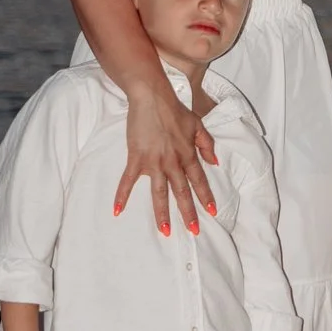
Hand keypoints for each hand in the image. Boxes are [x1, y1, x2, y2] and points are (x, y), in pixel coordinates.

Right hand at [114, 82, 219, 234]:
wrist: (152, 98)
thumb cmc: (174, 110)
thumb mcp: (198, 125)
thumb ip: (207, 145)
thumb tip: (214, 162)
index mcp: (188, 154)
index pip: (199, 180)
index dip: (206, 196)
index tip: (212, 212)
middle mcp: (173, 162)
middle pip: (182, 192)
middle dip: (188, 213)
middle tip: (193, 232)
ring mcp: (154, 162)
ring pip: (160, 193)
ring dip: (162, 213)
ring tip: (166, 231)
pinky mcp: (136, 158)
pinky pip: (129, 180)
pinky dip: (122, 195)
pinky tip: (117, 210)